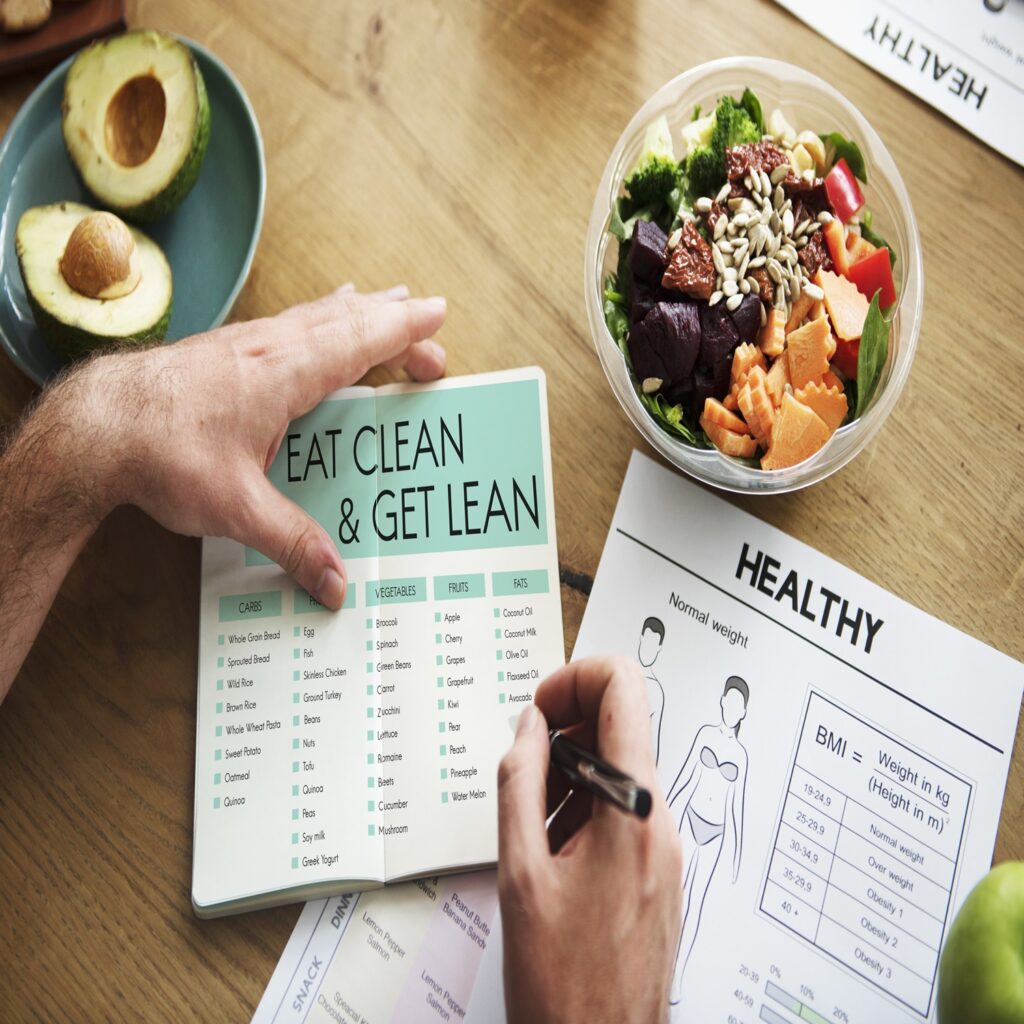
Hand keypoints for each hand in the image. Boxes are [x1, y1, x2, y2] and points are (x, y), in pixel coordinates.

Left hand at [73, 284, 446, 605]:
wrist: (93, 428)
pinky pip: (287, 323)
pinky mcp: (223, 351)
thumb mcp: (236, 508)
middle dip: (392, 323)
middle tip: (428, 335)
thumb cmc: (161, 454)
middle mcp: (268, 347)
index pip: (359, 340)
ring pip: (314, 315)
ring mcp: (243, 343)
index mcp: (284, 374)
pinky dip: (317, 316)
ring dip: (355, 312)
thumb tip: (334, 583)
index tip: (437, 314)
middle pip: (345, 321)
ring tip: (381, 303)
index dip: (403, 329)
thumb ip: (292, 542)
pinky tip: (311, 321)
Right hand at [497, 656, 682, 1023]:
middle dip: (564, 734)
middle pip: (620, 727)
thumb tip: (529, 727)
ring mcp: (664, 847)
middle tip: (524, 770)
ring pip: (618, 770)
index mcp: (630, 809)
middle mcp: (659, 820)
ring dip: (570, 777)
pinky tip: (552, 852)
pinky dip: (584, 809)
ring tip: (532, 826)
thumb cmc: (563, 983)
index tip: (540, 710)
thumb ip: (520, 783)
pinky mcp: (659, 870)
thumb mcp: (520, 873)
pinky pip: (624, 810)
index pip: (623, 688)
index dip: (574, 679)